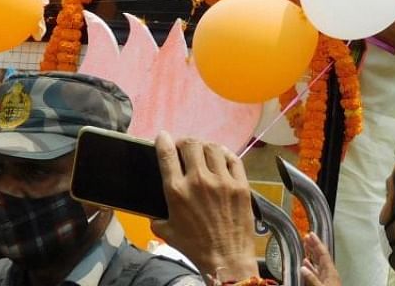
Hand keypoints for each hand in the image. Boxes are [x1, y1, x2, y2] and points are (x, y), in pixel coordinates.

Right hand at [152, 132, 258, 280]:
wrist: (226, 258)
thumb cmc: (195, 246)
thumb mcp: (167, 232)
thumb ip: (157, 217)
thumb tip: (153, 212)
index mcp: (177, 190)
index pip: (167, 154)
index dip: (163, 140)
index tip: (163, 136)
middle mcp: (199, 180)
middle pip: (192, 144)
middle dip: (185, 142)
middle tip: (185, 147)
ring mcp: (222, 181)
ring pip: (213, 148)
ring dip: (205, 146)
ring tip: (203, 151)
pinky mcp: (241, 184)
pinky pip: (233, 159)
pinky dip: (225, 154)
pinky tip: (222, 157)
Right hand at [301, 232, 341, 285]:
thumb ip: (312, 277)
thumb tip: (303, 268)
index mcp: (331, 270)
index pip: (323, 253)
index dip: (317, 243)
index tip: (312, 234)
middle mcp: (329, 271)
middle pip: (320, 255)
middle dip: (313, 245)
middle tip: (307, 237)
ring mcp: (326, 276)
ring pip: (317, 262)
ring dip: (311, 253)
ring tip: (305, 245)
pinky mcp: (323, 281)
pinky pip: (315, 270)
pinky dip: (310, 265)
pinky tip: (305, 262)